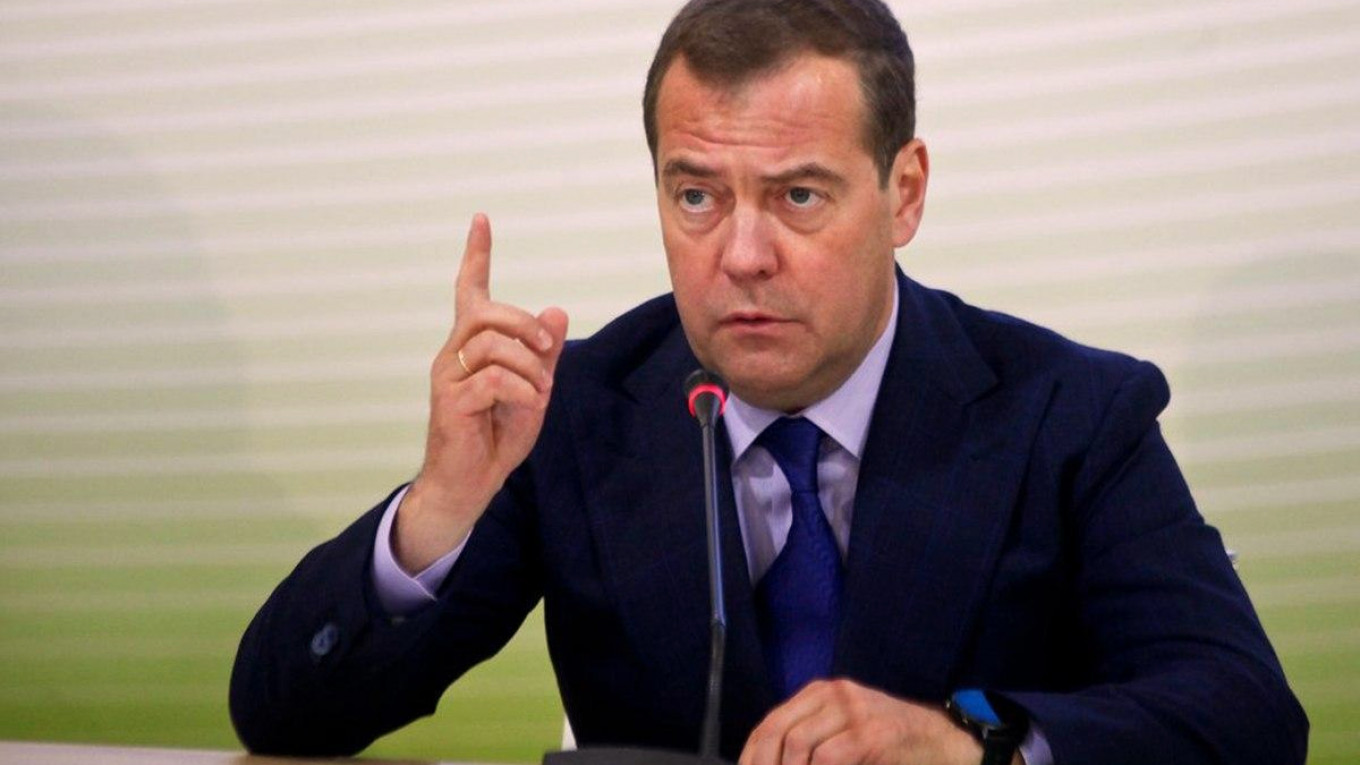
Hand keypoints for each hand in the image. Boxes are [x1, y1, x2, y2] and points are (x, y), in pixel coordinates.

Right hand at [394, 213, 568, 572]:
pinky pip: (494, 378)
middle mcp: (454, 353)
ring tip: (537, 393)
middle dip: (525, 325)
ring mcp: (448, 376)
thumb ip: (543, 354)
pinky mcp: (451, 401)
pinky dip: (522, 390)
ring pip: (492, 343)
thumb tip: (557, 311)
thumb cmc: (496, 435)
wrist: (469, 483)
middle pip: (487, 312)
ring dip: (528, 365)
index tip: (482, 220)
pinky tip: (527, 406)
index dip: (476, 255)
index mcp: (472, 346)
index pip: (470, 291)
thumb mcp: (533, 389)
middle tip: (549, 351)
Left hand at [740, 679, 1007, 764]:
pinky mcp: (872, 732)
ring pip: (800, 746)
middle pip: (778, 733)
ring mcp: (853, 711)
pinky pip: (830, 757)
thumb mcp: (844, 734)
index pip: (769, 724)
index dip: (751, 757)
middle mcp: (832, 695)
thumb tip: (771, 761)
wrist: (946, 743)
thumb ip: (810, 744)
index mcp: (820, 694)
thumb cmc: (891, 746)